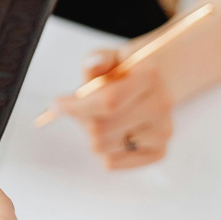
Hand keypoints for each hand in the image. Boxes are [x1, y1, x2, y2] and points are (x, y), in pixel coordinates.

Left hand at [55, 49, 173, 169]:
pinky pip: (112, 162)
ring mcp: (163, 131)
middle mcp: (161, 105)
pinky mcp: (159, 152)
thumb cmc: (124, 73)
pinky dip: (103, 150)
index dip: (76, 107)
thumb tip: (95, 64)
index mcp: (149, 76)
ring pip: (102, 147)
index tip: (57, 104)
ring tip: (101, 118)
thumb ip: (96, 60)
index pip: (108, 101)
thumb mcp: (109, 57)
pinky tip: (112, 133)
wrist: (155, 86)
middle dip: (81, 119)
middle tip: (80, 109)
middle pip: (101, 129)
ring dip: (91, 135)